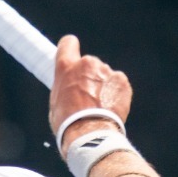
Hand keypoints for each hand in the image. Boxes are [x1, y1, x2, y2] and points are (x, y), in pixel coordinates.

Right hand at [48, 35, 133, 149]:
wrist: (90, 133)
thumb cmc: (68, 122)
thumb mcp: (56, 101)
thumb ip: (64, 85)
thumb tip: (70, 86)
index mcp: (66, 67)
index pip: (68, 43)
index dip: (70, 48)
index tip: (72, 56)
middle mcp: (87, 64)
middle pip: (88, 64)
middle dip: (87, 76)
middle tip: (85, 97)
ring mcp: (106, 71)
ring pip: (103, 75)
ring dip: (102, 86)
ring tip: (98, 107)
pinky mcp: (121, 81)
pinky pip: (117, 84)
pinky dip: (115, 93)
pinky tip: (109, 108)